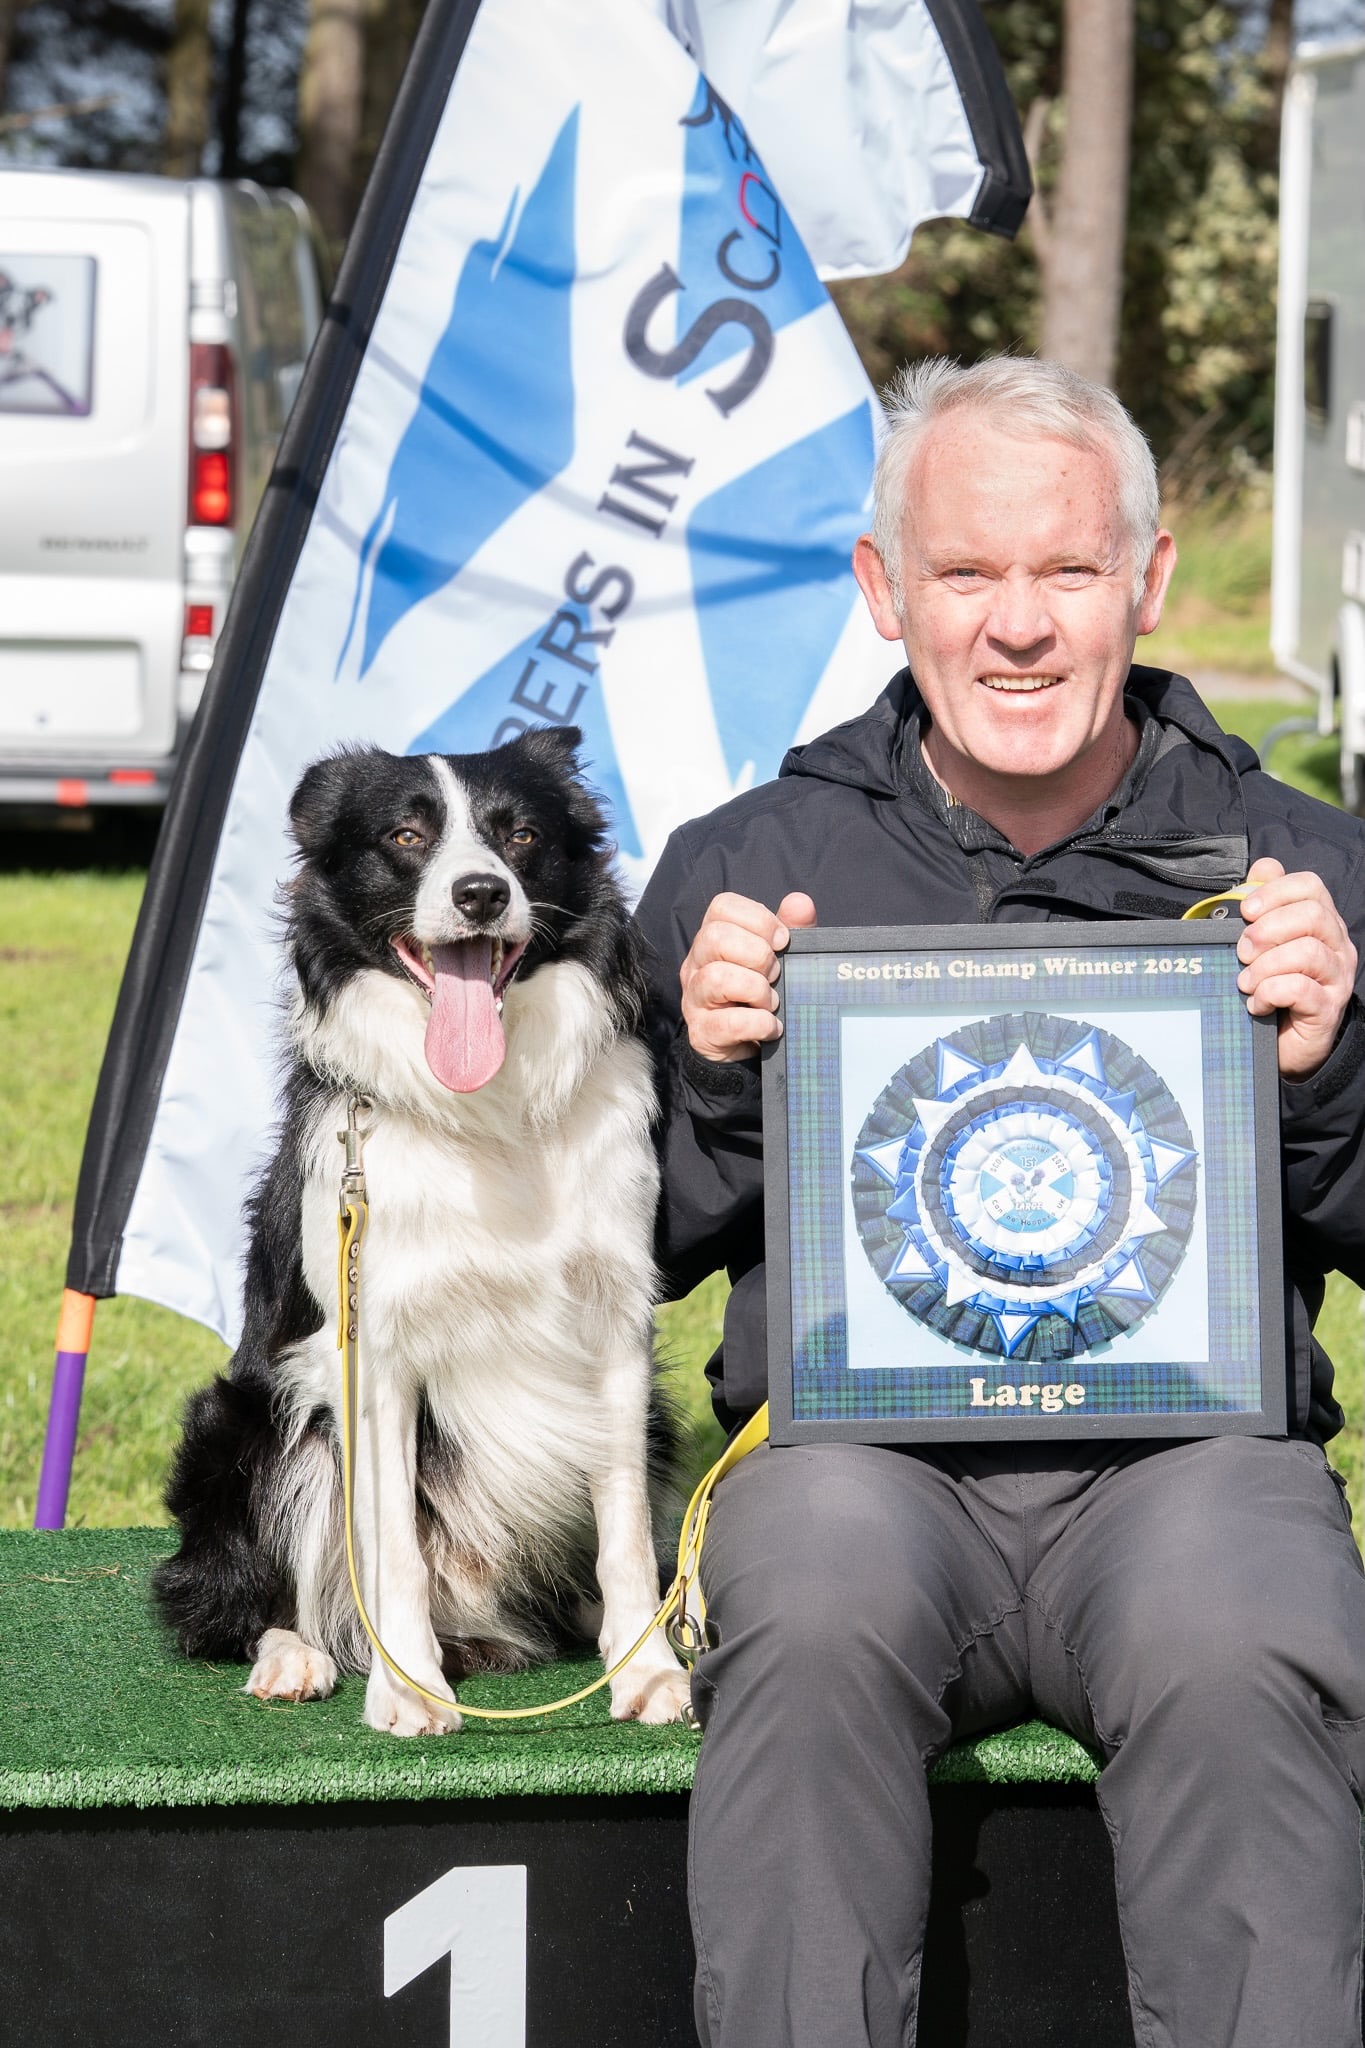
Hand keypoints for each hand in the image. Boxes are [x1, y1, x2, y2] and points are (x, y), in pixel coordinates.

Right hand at [679, 891, 816, 1061]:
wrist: (744, 1043)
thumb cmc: (760, 991)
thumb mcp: (780, 957)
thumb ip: (792, 928)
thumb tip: (801, 903)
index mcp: (713, 937)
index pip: (722, 907)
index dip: (758, 919)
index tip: (782, 940)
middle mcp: (696, 963)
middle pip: (715, 938)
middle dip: (757, 954)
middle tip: (775, 974)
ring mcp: (695, 997)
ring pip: (717, 978)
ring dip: (757, 990)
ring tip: (771, 1002)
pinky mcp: (703, 1031)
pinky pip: (728, 1022)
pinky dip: (759, 1023)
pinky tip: (772, 1026)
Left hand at [1238, 858, 1357, 1078]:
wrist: (1283, 1044)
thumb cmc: (1272, 987)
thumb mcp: (1263, 944)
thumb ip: (1264, 905)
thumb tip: (1262, 868)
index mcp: (1322, 922)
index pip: (1310, 886)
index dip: (1275, 892)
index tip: (1245, 911)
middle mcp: (1336, 946)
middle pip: (1311, 916)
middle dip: (1267, 930)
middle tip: (1242, 952)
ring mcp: (1337, 978)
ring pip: (1307, 952)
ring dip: (1265, 966)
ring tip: (1245, 982)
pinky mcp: (1328, 1008)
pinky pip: (1300, 989)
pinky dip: (1270, 993)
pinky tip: (1256, 1003)